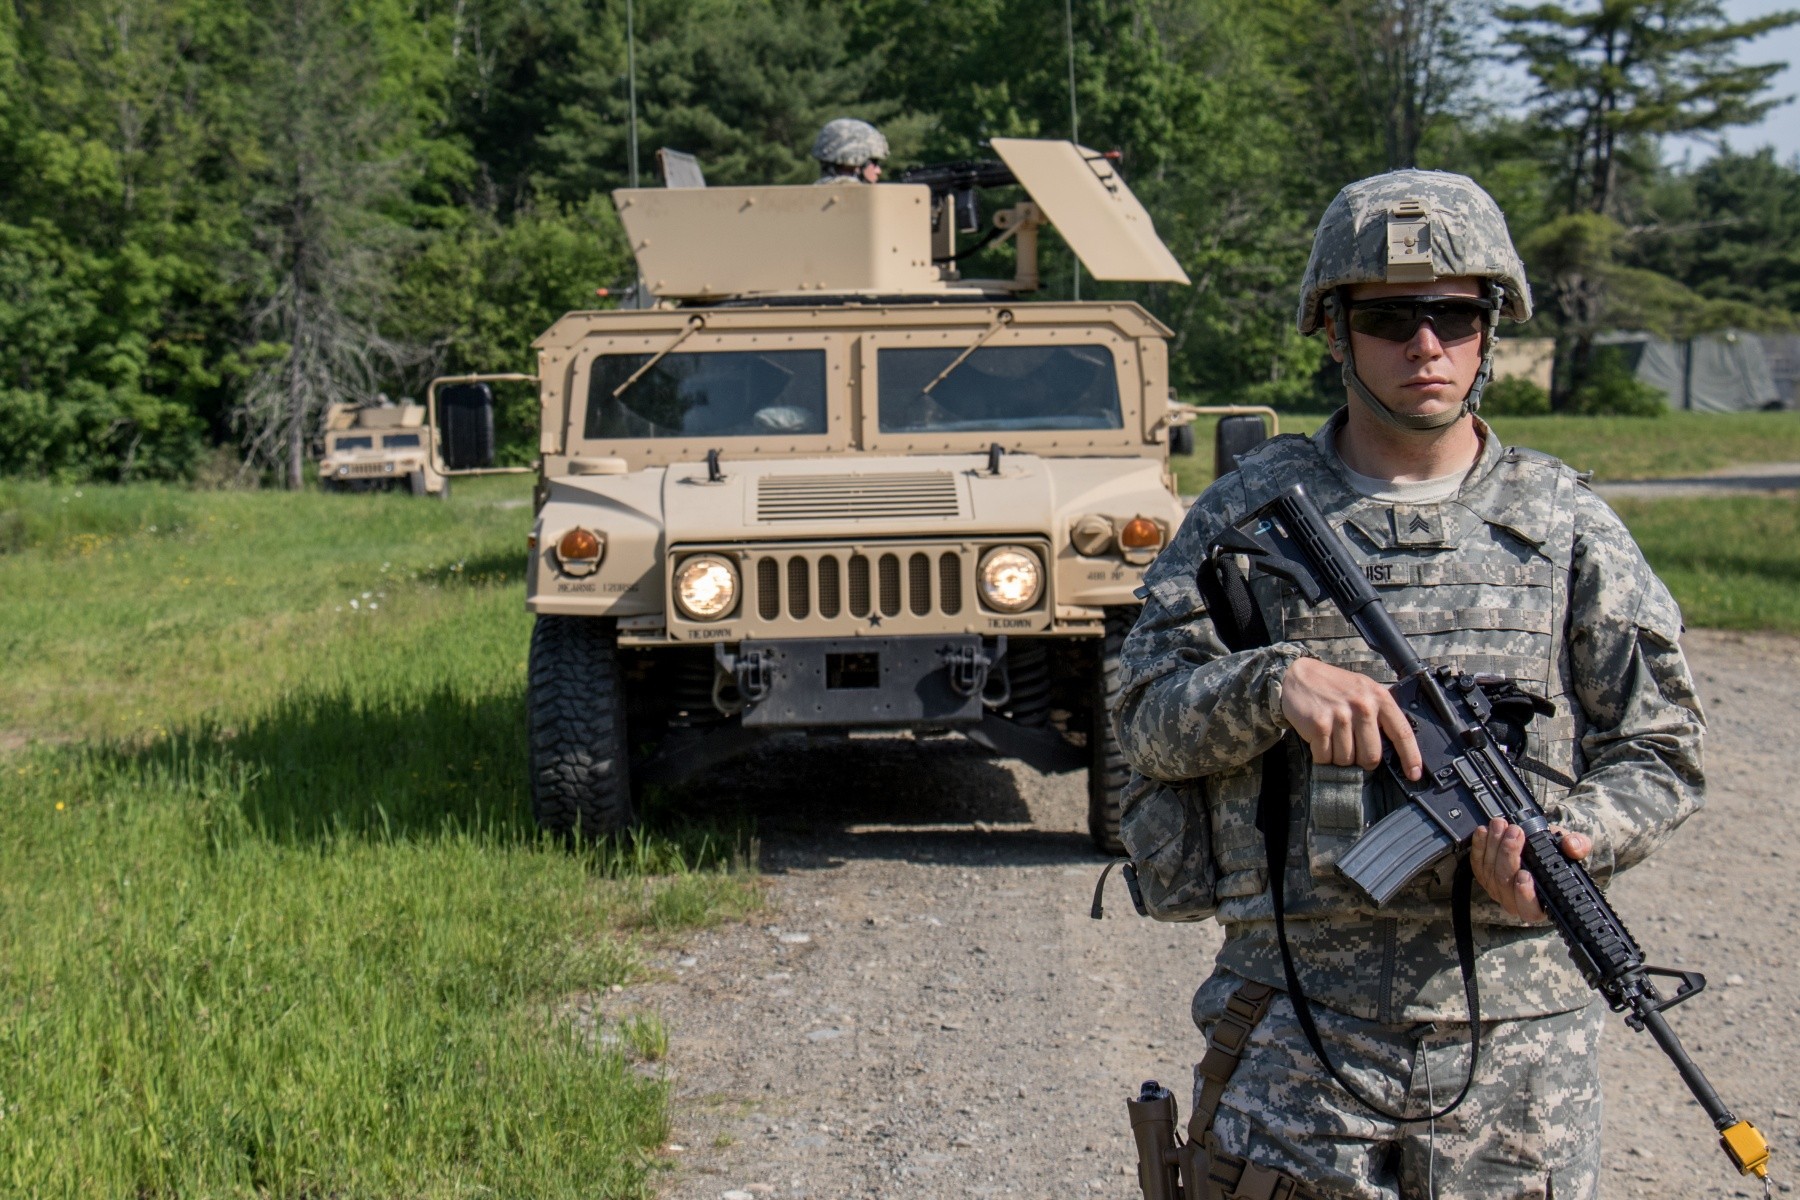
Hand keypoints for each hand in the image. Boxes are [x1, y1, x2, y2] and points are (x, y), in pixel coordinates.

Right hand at [1279, 656, 1421, 780]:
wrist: (1299, 675)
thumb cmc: (1335, 686)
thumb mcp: (1364, 691)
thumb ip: (1379, 715)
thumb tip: (1390, 750)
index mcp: (1379, 698)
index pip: (1402, 733)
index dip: (1410, 757)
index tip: (1413, 774)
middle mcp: (1363, 706)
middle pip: (1371, 756)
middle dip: (1361, 761)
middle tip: (1352, 751)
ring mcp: (1341, 716)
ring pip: (1346, 760)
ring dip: (1338, 758)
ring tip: (1332, 740)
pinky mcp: (1320, 725)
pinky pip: (1325, 757)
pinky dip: (1321, 756)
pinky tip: (1319, 740)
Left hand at [1470, 818, 1592, 922]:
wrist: (1537, 846)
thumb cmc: (1555, 855)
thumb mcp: (1571, 849)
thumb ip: (1578, 847)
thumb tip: (1573, 846)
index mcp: (1541, 903)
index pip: (1529, 909)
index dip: (1524, 894)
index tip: (1524, 874)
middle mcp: (1515, 900)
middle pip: (1504, 883)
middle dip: (1508, 854)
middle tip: (1515, 832)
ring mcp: (1497, 889)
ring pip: (1490, 872)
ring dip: (1493, 846)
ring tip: (1501, 825)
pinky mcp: (1483, 876)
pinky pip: (1477, 864)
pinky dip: (1479, 846)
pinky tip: (1483, 832)